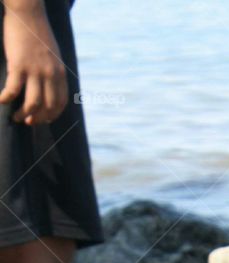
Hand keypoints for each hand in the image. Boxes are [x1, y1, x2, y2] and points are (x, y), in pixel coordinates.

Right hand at [0, 3, 67, 125]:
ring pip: (32, 103)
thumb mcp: (53, 55)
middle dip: (38, 119)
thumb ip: (53, 71)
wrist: (27, 12)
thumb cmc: (37, 32)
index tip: (43, 119)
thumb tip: (49, 87)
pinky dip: (7, 98)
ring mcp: (35, 70)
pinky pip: (13, 89)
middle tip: (28, 121)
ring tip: (16, 117)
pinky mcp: (18, 64)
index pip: (61, 103)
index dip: (52, 115)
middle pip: (47, 107)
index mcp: (60, 72)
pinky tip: (1, 100)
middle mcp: (50, 74)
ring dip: (23, 114)